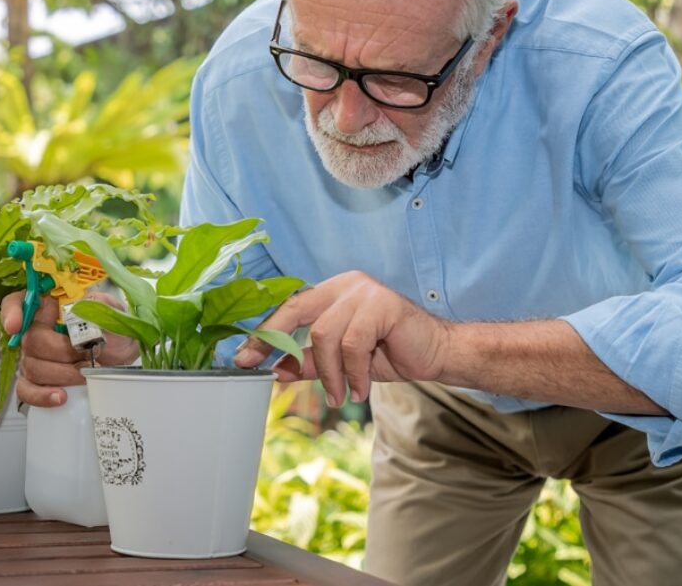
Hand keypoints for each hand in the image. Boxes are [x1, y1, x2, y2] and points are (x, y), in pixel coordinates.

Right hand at [0, 291, 138, 406]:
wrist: (122, 358)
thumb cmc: (112, 331)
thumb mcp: (113, 312)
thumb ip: (101, 304)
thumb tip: (88, 303)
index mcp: (49, 306)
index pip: (18, 302)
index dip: (12, 312)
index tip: (16, 326)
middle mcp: (36, 330)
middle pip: (30, 341)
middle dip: (62, 351)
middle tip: (87, 354)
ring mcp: (33, 357)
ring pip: (32, 367)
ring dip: (62, 374)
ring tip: (86, 374)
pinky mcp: (38, 382)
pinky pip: (27, 391)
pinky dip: (42, 396)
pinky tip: (60, 397)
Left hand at [232, 271, 449, 406]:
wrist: (437, 353)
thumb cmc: (390, 353)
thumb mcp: (341, 362)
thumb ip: (309, 362)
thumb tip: (274, 370)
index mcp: (332, 292)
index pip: (288, 308)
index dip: (265, 334)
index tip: (244, 359)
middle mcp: (345, 285)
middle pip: (297, 310)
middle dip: (276, 343)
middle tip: (267, 373)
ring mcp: (364, 291)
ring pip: (325, 334)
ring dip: (330, 374)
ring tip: (341, 395)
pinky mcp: (382, 304)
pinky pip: (352, 343)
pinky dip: (353, 372)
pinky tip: (360, 388)